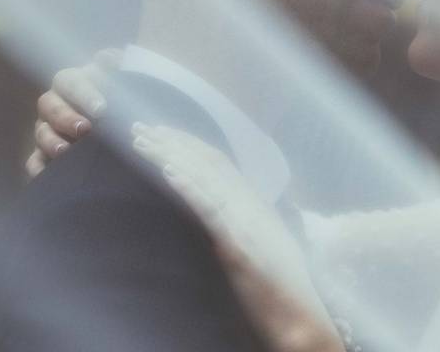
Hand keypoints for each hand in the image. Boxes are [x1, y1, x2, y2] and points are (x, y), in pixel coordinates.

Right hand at [27, 48, 121, 176]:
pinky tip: (46, 174)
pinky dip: (38, 168)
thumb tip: (109, 58)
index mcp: (72, 82)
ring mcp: (48, 129)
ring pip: (41, 133)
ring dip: (51, 141)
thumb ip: (119, 68)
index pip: (70, 82)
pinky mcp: (45, 153)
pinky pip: (35, 161)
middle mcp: (55, 104)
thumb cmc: (119, 94)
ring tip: (65, 151)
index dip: (83, 94)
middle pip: (50, 107)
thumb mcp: (123, 79)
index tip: (102, 109)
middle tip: (85, 129)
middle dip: (66, 118)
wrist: (120, 118)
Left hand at [130, 124, 344, 351]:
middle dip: (173, 142)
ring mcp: (245, 220)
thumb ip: (244, 226)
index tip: (161, 132)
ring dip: (172, 156)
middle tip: (140, 127)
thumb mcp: (261, 246)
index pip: (219, 163)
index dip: (189, 144)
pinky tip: (170, 172)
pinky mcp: (238, 241)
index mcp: (255, 203)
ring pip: (206, 178)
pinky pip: (210, 208)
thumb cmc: (281, 286)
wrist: (299, 312)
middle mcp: (251, 204)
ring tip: (145, 141)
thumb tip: (222, 217)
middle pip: (209, 163)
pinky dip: (189, 186)